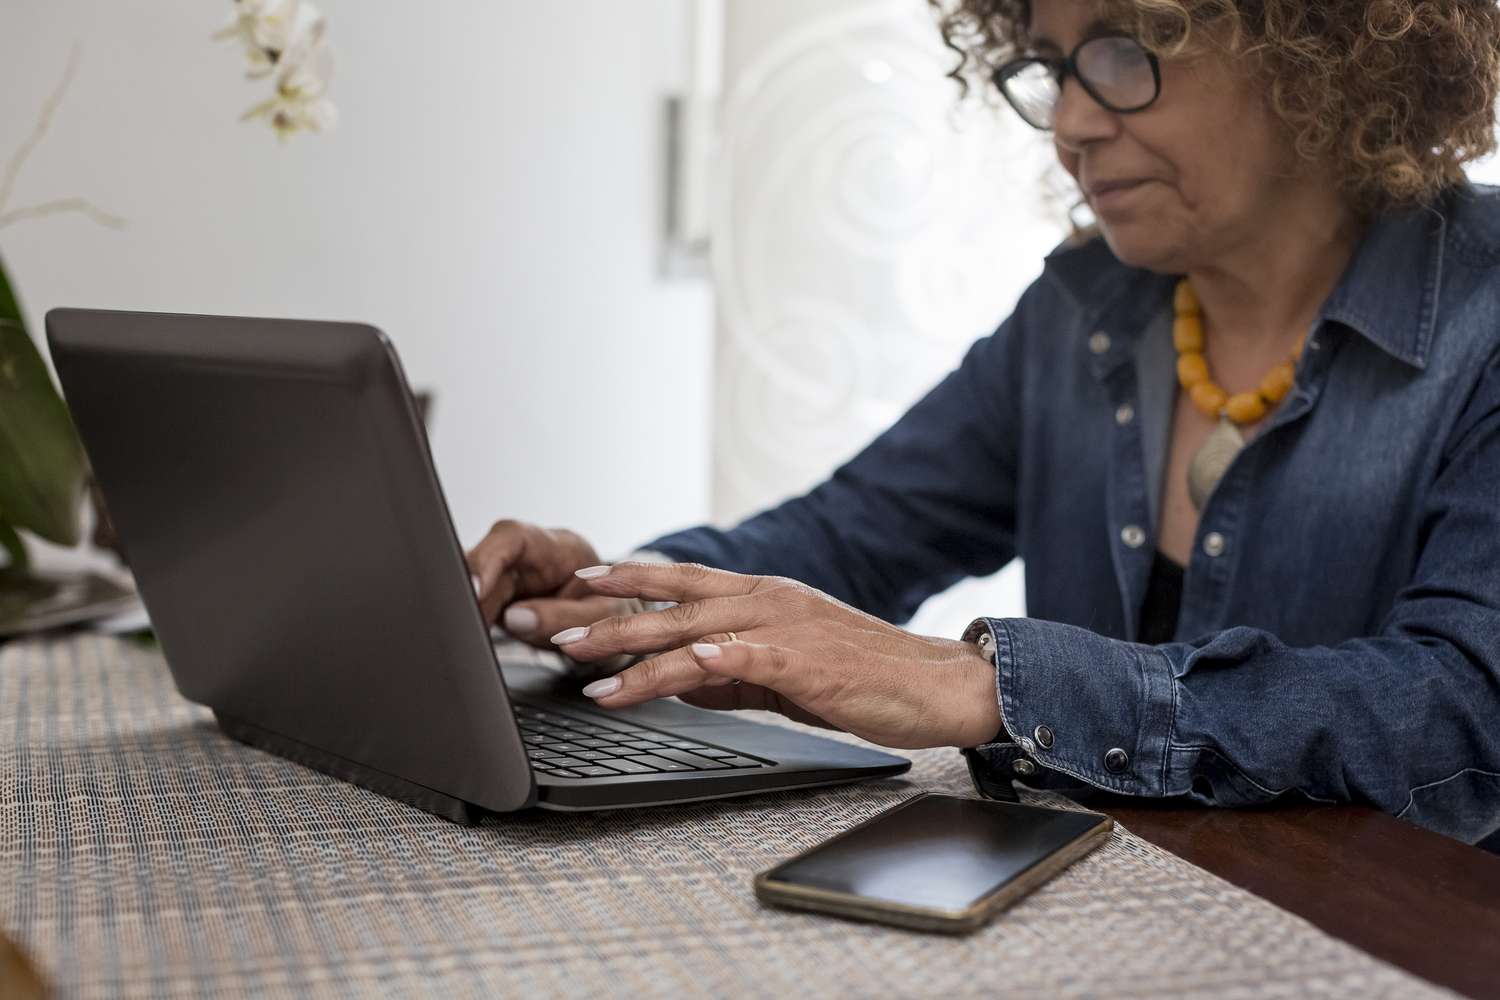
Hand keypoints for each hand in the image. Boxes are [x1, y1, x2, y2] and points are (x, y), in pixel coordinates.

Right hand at [464, 519, 637, 655]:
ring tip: (480, 639)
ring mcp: (507, 577)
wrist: (615, 619)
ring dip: (473, 614)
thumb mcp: (602, 617)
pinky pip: (477, 606)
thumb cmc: (615, 606)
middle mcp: (526, 556)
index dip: (487, 559)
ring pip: (474, 588)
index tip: (474, 589)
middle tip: (474, 630)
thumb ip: (565, 617)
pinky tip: (478, 638)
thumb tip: (517, 618)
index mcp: (558, 548)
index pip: (512, 538)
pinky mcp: (497, 598)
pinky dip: (475, 624)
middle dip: (474, 597)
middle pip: (484, 565)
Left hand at [554, 561, 1003, 749]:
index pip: (680, 581)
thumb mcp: (784, 669)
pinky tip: (677, 667)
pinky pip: (749, 657)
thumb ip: (732, 670)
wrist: (936, 685)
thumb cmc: (864, 677)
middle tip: (552, 628)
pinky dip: (710, 660)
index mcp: (762, 596)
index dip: (626, 580)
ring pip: (695, 632)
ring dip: (636, 651)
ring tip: (587, 669)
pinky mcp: (807, 660)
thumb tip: (681, 679)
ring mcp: (786, 625)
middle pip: (671, 601)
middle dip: (606, 616)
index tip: (576, 584)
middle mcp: (767, 599)